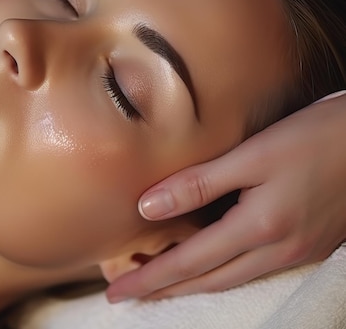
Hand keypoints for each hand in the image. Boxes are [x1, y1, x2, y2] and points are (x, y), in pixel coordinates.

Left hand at [106, 91, 345, 301]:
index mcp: (259, 227)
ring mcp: (296, 253)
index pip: (189, 262)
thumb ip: (199, 182)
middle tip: (126, 295)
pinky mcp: (307, 247)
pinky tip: (208, 267)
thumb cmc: (316, 137)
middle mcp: (277, 250)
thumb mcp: (254, 154)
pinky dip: (219, 274)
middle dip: (163, 290)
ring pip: (230, 280)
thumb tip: (148, 206)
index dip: (150, 278)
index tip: (117, 291)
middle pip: (207, 281)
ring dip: (190, 285)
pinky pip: (252, 271)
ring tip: (158, 285)